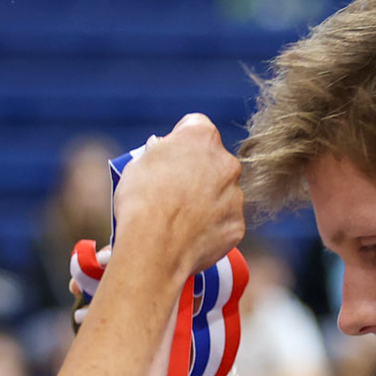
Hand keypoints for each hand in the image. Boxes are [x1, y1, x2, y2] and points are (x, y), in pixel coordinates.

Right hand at [112, 115, 242, 278]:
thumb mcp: (138, 164)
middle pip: (213, 161)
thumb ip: (158, 153)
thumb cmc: (141, 202)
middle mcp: (226, 162)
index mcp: (202, 137)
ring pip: (222, 192)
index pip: (195, 126)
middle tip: (173, 190)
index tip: (168, 156)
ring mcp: (236, 195)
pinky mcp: (237, 225)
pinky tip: (190, 236)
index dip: (180, 141)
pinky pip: (224, 222)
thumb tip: (162, 152)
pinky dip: (211, 227)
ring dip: (207, 200)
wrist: (154, 248)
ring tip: (180, 218)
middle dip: (198, 171)